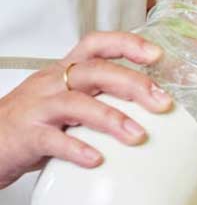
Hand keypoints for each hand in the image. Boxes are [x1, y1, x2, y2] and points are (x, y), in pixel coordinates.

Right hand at [0, 31, 171, 189]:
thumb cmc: (33, 124)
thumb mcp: (70, 105)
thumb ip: (104, 102)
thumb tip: (154, 115)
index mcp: (66, 73)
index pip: (97, 45)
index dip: (127, 45)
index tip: (157, 55)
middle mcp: (53, 84)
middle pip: (95, 72)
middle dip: (133, 84)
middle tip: (163, 102)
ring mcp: (38, 109)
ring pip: (76, 104)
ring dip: (111, 118)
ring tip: (138, 136)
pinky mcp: (26, 136)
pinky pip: (52, 140)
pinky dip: (76, 149)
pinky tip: (97, 159)